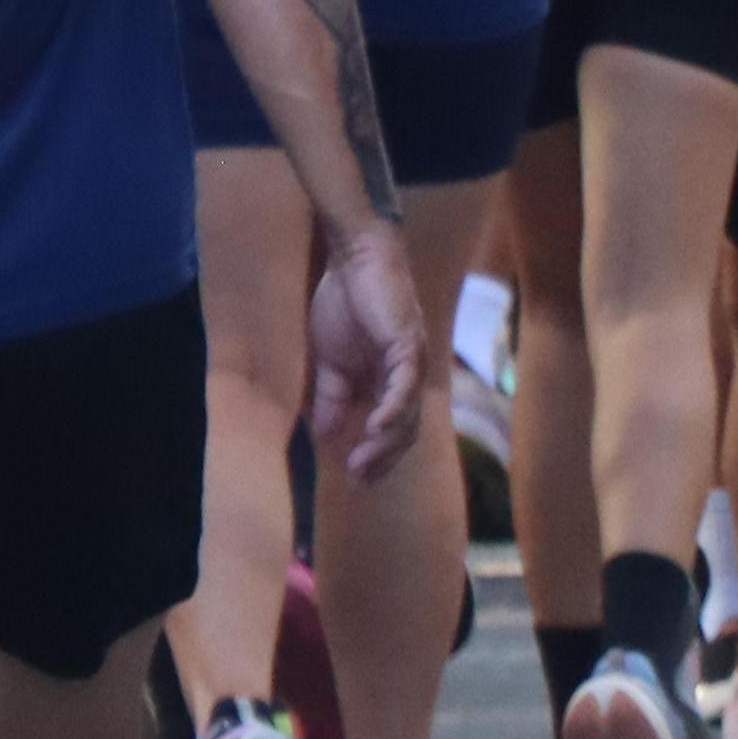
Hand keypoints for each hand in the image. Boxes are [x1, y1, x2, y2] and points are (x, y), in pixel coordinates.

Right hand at [304, 222, 425, 481]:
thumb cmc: (343, 303)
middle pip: (404, 431)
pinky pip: (405, 387)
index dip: (376, 457)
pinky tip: (375, 429)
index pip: (390, 431)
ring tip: (362, 462)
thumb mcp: (328, 360)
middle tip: (359, 479)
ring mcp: (412, 364)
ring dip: (385, 443)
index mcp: (388, 382)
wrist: (353, 259)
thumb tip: (325, 435)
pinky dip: (393, 410)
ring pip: (407, 415)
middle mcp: (408, 379)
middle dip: (382, 459)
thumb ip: (331, 396)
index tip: (355, 478)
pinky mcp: (409, 347)